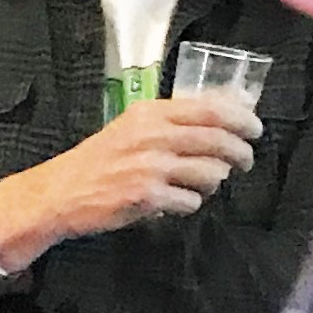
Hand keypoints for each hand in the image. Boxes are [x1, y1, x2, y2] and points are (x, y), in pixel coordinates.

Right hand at [0, 92, 260, 272]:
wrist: (59, 192)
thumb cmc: (97, 161)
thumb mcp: (131, 127)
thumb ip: (170, 121)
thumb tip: (217, 116)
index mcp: (151, 114)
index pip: (211, 109)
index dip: (241, 119)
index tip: (253, 129)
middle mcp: (153, 136)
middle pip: (218, 140)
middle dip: (240, 152)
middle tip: (245, 160)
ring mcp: (150, 167)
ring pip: (210, 172)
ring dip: (215, 181)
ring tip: (206, 183)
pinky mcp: (146, 197)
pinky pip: (190, 201)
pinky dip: (191, 203)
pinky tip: (179, 202)